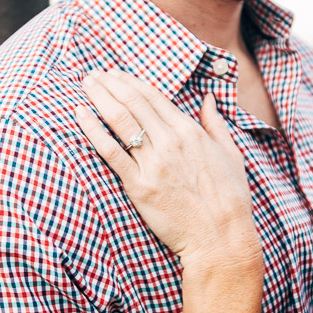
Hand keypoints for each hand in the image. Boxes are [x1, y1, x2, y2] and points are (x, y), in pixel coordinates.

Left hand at [75, 70, 260, 267]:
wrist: (221, 239)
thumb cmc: (230, 199)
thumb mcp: (232, 154)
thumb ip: (216, 123)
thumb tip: (208, 98)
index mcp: (190, 132)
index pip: (153, 97)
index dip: (130, 81)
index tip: (114, 73)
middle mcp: (170, 142)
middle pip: (132, 103)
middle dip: (109, 84)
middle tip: (92, 74)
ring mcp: (153, 164)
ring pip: (120, 120)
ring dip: (99, 97)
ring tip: (85, 84)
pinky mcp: (139, 186)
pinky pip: (110, 151)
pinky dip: (93, 130)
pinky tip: (80, 114)